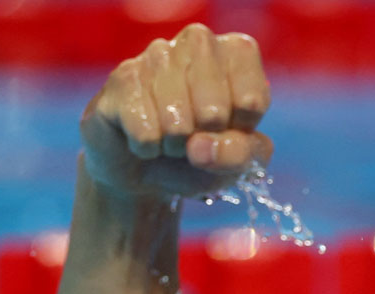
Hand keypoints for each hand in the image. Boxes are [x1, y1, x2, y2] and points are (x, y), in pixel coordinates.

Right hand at [79, 24, 273, 199]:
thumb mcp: (238, 160)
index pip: (252, 103)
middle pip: (214, 112)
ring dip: (176, 146)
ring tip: (170, 138)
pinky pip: (145, 131)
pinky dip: (148, 149)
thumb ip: (241, 154)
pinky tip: (145, 137)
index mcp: (237, 54)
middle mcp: (198, 42)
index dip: (239, 133)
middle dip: (205, 141)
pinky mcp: (122, 79)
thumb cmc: (203, 154)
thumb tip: (200, 147)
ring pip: (178, 122)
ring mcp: (156, 56)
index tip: (229, 129)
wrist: (148, 170)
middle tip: (195, 136)